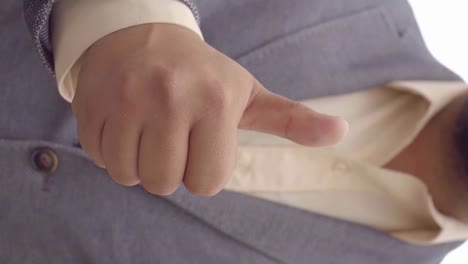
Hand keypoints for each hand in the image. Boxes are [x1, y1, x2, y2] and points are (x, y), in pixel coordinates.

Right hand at [72, 24, 347, 195]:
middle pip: (164, 182)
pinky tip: (124, 121)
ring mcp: (126, 99)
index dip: (204, 171)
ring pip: (130, 175)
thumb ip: (291, 119)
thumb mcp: (247, 94)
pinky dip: (113, 150)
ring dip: (140, 162)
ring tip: (148, 128)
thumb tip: (341, 132)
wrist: (141, 35)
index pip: (207, 182)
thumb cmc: (201, 75)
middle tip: (172, 135)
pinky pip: (101, 158)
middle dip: (170, 169)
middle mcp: (170, 98)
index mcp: (216, 101)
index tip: (200, 142)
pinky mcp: (91, 103)